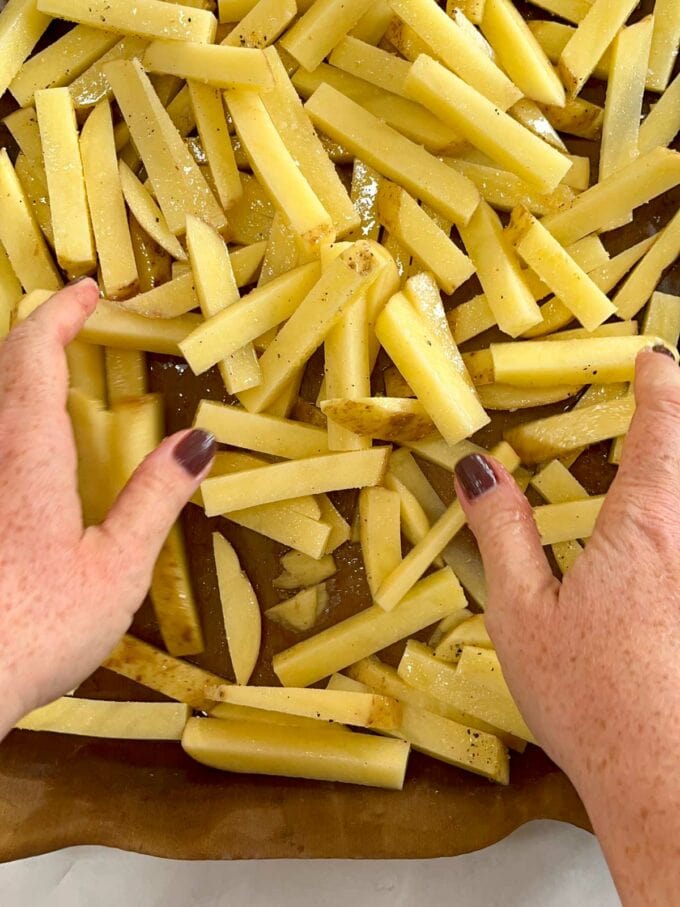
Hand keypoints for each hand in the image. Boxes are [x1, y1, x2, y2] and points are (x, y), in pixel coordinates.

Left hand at [0, 280, 214, 735]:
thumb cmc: (35, 632)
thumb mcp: (116, 570)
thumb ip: (155, 498)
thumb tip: (198, 440)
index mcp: (27, 458)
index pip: (33, 356)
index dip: (60, 314)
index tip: (88, 291)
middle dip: (34, 334)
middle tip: (71, 325)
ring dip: (15, 373)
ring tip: (50, 375)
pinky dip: (8, 415)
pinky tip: (29, 449)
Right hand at [455, 347, 679, 905]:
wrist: (663, 781)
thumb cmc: (591, 700)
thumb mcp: (523, 612)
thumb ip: (501, 529)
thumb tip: (478, 469)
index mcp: (648, 527)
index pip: (663, 428)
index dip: (660, 383)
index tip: (652, 357)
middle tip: (664, 401)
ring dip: (676, 470)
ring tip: (647, 470)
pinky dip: (672, 515)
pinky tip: (647, 551)